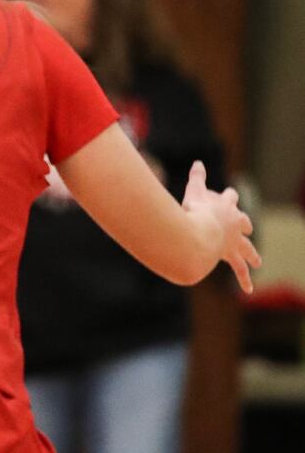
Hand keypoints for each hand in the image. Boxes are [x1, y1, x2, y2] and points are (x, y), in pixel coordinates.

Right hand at [183, 161, 259, 292]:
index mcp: (226, 207)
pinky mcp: (230, 256)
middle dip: (244, 227)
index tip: (229, 195)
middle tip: (247, 230)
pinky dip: (244, 280)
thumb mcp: (194, 191)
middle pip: (243, 224)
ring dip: (252, 255)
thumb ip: (197, 177)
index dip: (228, 197)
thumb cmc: (194, 212)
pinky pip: (239, 270)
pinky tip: (249, 291)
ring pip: (246, 249)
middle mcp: (235, 224)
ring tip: (258, 262)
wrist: (200, 232)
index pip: (231, 199)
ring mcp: (234, 241)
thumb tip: (198, 162)